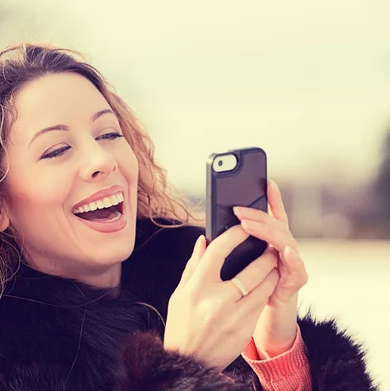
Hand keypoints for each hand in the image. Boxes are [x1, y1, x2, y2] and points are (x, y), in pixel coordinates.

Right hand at [163, 225, 279, 371]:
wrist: (188, 360)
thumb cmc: (181, 325)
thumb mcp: (179, 294)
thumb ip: (193, 266)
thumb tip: (203, 241)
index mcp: (196, 287)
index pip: (218, 251)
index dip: (235, 235)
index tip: (244, 227)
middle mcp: (216, 300)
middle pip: (251, 270)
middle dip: (265, 255)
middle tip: (270, 246)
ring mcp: (233, 316)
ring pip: (264, 287)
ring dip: (272, 273)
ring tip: (273, 264)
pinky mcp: (245, 329)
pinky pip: (261, 305)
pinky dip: (266, 292)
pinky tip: (267, 285)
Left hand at [232, 180, 308, 358]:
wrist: (251, 320)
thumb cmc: (240, 289)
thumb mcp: (229, 267)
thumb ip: (223, 250)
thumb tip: (205, 234)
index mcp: (265, 241)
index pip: (269, 215)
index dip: (270, 198)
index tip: (265, 180)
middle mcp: (281, 247)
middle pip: (274, 224)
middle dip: (257, 215)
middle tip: (238, 209)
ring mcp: (290, 263)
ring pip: (284, 241)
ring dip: (268, 231)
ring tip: (251, 224)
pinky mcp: (296, 281)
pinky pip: (296, 268)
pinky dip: (291, 259)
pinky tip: (282, 251)